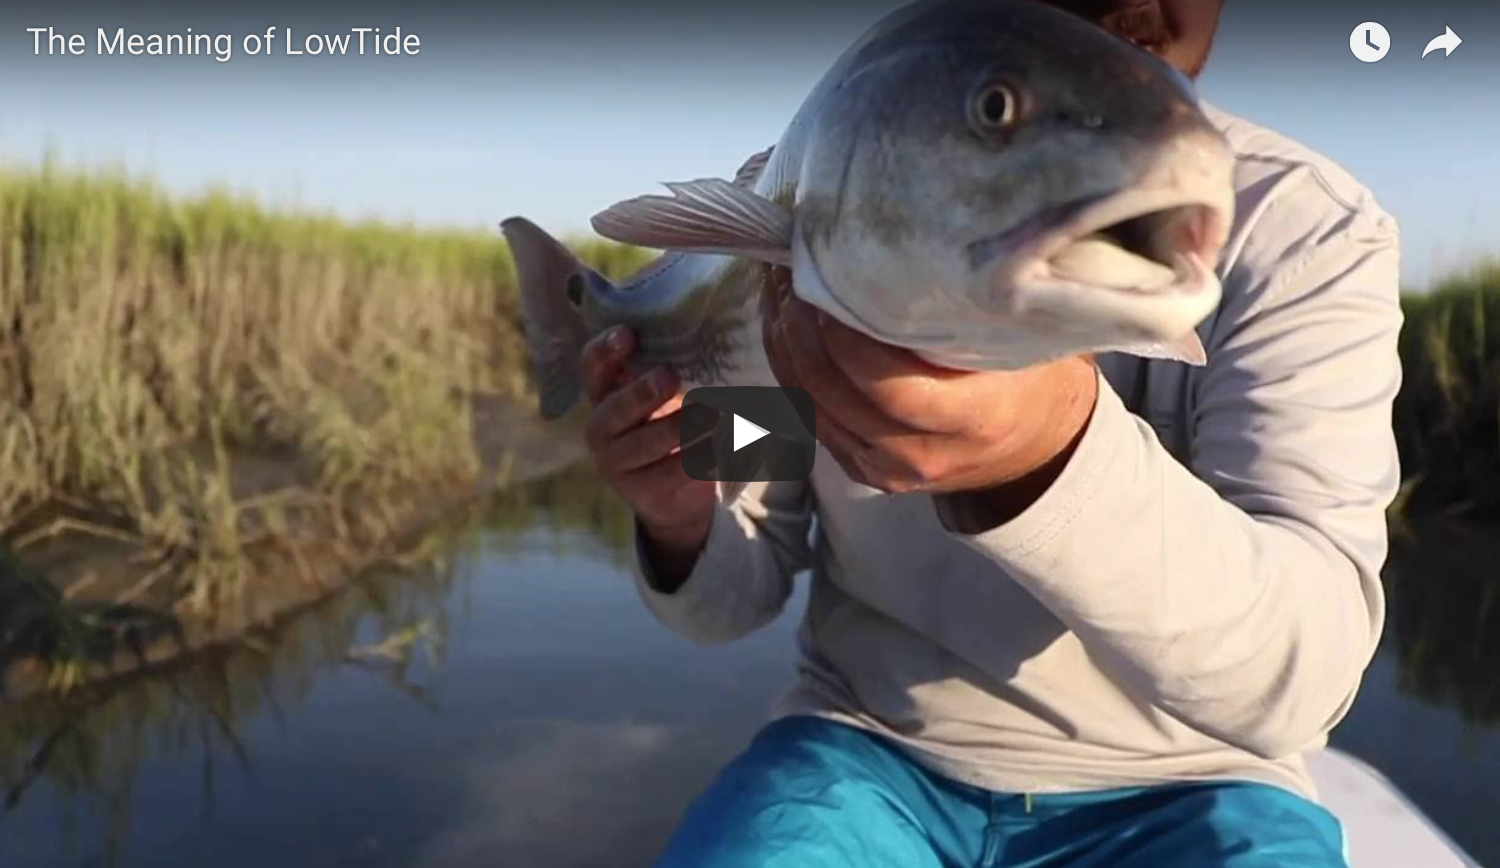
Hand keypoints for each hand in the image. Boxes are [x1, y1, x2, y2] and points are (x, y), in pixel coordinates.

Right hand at [581, 326, 714, 578]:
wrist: (676, 495)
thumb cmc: (670, 426)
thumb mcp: (664, 397)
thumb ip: (668, 371)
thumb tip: (704, 340)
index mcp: (604, 394)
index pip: (592, 367)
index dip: (605, 350)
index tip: (629, 334)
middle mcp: (601, 427)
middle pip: (614, 408)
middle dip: (642, 392)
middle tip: (670, 377)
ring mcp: (616, 463)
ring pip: (644, 444)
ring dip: (677, 428)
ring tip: (711, 415)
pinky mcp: (640, 492)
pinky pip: (670, 473)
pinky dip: (697, 458)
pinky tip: (717, 448)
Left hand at [760, 268, 1098, 517]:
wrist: (1030, 447)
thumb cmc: (1027, 376)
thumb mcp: (1018, 340)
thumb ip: (967, 309)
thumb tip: (907, 244)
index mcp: (973, 419)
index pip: (889, 385)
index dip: (845, 337)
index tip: (827, 277)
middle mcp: (922, 453)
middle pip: (834, 393)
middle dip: (799, 328)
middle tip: (788, 268)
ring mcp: (885, 468)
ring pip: (809, 405)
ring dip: (783, 344)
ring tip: (777, 286)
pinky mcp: (860, 469)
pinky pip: (808, 416)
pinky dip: (789, 368)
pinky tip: (783, 323)